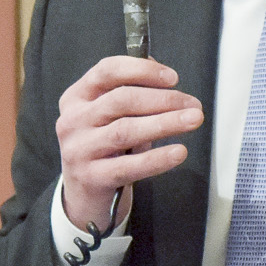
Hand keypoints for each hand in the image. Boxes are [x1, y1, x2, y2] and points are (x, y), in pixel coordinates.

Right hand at [57, 56, 202, 232]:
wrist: (84, 195)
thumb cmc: (103, 148)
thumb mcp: (110, 117)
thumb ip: (132, 92)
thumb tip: (160, 71)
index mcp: (76, 97)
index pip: (107, 71)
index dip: (142, 71)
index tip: (172, 78)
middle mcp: (73, 121)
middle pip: (121, 100)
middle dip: (163, 99)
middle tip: (192, 104)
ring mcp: (79, 150)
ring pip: (126, 130)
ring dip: (165, 123)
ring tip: (191, 121)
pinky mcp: (91, 178)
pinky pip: (129, 166)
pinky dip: (158, 158)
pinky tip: (178, 152)